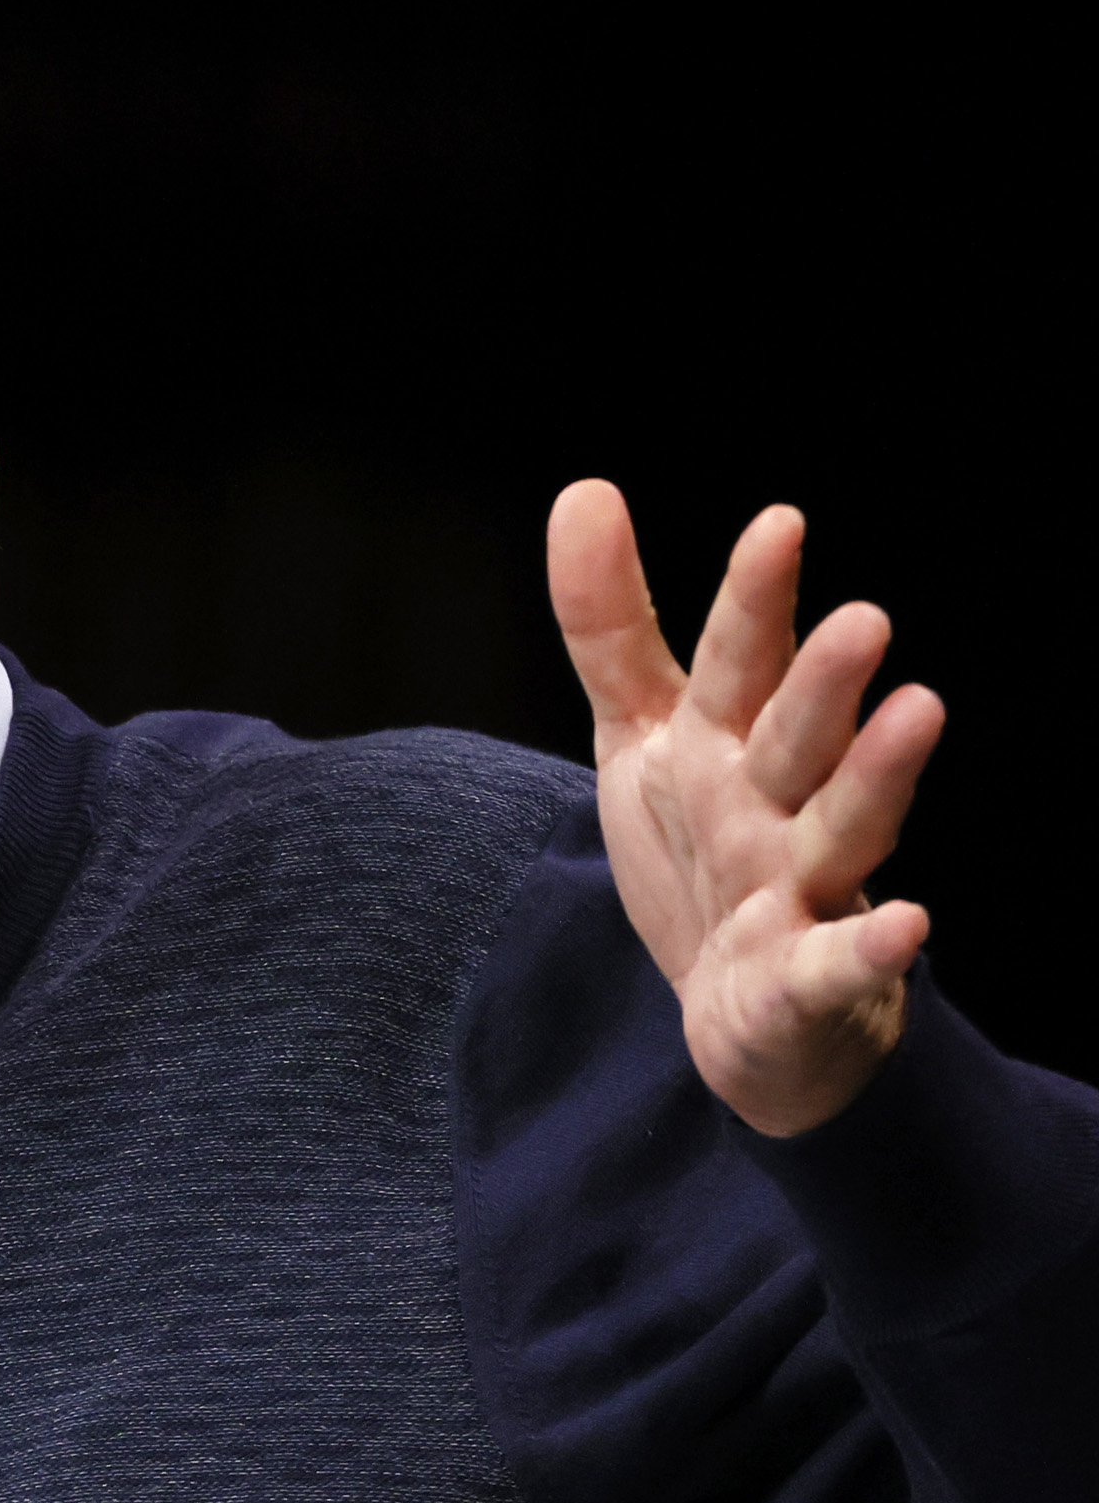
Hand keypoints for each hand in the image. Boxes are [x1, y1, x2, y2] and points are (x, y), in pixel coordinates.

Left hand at [547, 482, 945, 1136]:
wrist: (744, 1011)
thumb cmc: (704, 851)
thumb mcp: (642, 734)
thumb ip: (612, 627)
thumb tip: (583, 490)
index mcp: (733, 744)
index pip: (741, 663)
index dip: (754, 602)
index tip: (778, 524)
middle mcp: (778, 806)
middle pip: (798, 737)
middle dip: (825, 682)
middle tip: (861, 619)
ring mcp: (803, 890)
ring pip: (842, 828)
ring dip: (875, 777)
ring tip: (919, 711)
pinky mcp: (807, 981)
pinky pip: (840, 964)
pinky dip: (872, 949)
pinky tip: (913, 924)